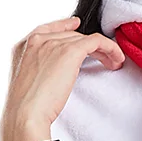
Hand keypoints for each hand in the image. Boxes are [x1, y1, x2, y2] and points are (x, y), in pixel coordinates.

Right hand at [1, 16, 124, 140]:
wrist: (26, 114)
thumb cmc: (26, 109)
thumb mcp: (28, 84)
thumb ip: (39, 71)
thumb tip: (55, 73)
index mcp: (24, 46)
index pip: (48, 29)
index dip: (65, 26)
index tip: (78, 27)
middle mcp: (38, 40)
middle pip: (70, 36)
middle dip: (88, 46)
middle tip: (104, 58)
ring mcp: (53, 43)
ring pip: (84, 38)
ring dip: (103, 50)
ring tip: (114, 62)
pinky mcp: (70, 51)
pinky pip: (96, 41)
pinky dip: (110, 48)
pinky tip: (117, 59)